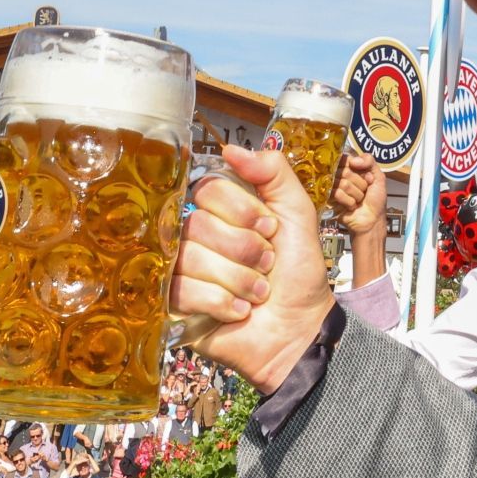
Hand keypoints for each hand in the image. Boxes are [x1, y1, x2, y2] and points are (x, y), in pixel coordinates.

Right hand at [170, 146, 332, 393]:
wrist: (301, 329)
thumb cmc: (299, 274)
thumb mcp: (297, 213)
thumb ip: (274, 173)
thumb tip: (231, 148)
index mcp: (222, 212)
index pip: (207, 189)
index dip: (241, 210)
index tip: (270, 230)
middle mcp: (197, 237)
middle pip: (197, 224)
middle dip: (243, 249)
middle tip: (266, 265)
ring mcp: (182, 271)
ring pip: (189, 258)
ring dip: (237, 279)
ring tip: (258, 294)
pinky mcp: (175, 305)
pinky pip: (181, 290)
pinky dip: (220, 303)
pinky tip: (239, 312)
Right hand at [330, 154, 385, 235]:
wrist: (372, 220)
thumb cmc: (376, 200)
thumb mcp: (378, 177)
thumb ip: (369, 161)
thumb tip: (353, 160)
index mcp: (351, 169)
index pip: (347, 158)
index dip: (356, 167)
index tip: (366, 176)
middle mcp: (341, 176)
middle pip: (346, 171)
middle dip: (360, 183)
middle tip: (365, 191)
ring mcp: (334, 188)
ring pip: (343, 183)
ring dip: (356, 194)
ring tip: (359, 200)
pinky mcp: (330, 199)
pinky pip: (338, 194)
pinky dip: (349, 201)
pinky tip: (352, 206)